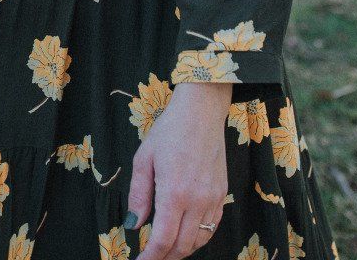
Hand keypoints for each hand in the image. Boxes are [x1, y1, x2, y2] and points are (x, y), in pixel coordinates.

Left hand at [127, 81, 231, 259]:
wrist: (201, 112)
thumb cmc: (169, 131)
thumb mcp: (144, 159)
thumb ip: (139, 195)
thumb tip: (134, 225)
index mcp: (174, 192)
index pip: (164, 240)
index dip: (151, 257)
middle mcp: (197, 200)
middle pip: (183, 246)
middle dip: (165, 257)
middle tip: (150, 257)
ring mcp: (213, 198)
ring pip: (199, 240)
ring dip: (182, 250)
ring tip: (165, 249)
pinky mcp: (222, 194)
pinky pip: (212, 226)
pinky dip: (198, 237)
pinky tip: (185, 235)